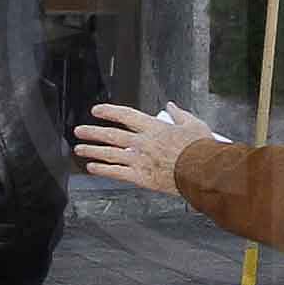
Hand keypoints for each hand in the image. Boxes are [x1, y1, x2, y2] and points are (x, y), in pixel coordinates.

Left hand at [75, 102, 213, 196]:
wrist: (204, 172)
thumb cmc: (201, 149)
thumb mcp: (193, 124)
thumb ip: (179, 115)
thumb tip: (171, 106)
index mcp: (154, 127)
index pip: (125, 115)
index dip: (109, 112)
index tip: (97, 111)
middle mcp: (143, 142)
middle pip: (112, 135)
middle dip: (93, 132)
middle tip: (79, 130)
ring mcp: (140, 160)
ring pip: (110, 154)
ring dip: (92, 150)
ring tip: (79, 149)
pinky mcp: (141, 177)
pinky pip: (117, 172)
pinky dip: (103, 170)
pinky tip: (92, 167)